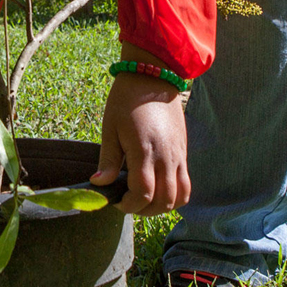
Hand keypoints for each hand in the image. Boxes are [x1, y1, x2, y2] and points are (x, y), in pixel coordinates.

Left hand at [89, 44, 190, 215]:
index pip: (143, 194)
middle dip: (145, 210)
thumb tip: (99, 184)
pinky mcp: (184, 152)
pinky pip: (187, 184)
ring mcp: (179, 155)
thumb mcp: (110, 127)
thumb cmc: (127, 99)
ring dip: (163, 206)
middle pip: (164, 201)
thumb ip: (108, 160)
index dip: (129, 205)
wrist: (153, 75)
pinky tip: (158, 188)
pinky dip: (175, 195)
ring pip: (180, 197)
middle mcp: (166, 156)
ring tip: (145, 199)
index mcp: (145, 150)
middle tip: (129, 202)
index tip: (116, 201)